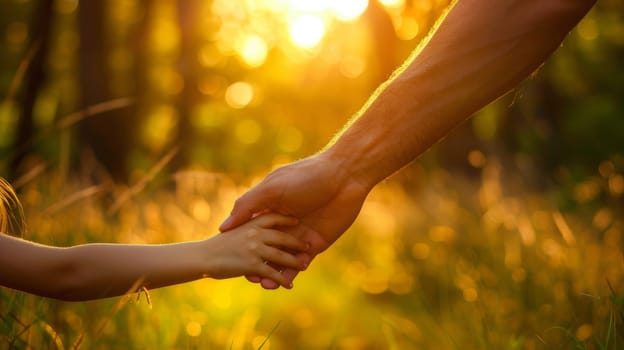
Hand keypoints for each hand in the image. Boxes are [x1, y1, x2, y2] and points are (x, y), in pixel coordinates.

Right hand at [219, 153, 371, 288]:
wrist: (344, 176)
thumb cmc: (306, 177)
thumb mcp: (272, 188)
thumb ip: (248, 206)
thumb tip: (225, 227)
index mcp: (270, 208)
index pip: (251, 232)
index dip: (241, 246)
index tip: (230, 260)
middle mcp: (284, 223)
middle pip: (265, 249)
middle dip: (257, 264)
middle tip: (250, 277)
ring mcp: (300, 234)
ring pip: (282, 259)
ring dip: (273, 273)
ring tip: (264, 285)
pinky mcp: (316, 243)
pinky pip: (300, 262)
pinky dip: (291, 273)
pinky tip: (284, 283)